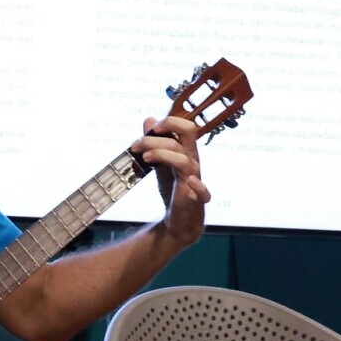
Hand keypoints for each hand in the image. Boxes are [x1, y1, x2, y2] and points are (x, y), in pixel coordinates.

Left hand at [135, 115, 209, 245]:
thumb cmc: (173, 189)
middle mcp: (192, 162)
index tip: (151, 129)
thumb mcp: (160, 162)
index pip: (186, 128)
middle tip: (137, 145)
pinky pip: (203, 192)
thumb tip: (149, 119)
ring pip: (184, 160)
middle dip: (160, 135)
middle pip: (188, 135)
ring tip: (144, 158)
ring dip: (162, 155)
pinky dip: (198, 186)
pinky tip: (189, 181)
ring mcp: (195, 180)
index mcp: (186, 152)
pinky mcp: (196, 200)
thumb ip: (156, 142)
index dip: (170, 122)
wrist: (178, 221)